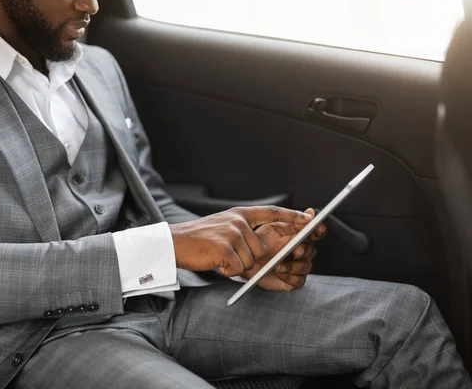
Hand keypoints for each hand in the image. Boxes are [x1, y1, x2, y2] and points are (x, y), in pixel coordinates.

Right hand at [170, 206, 312, 276]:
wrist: (174, 243)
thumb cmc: (199, 239)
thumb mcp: (223, 227)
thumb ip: (243, 231)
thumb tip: (264, 249)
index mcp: (239, 214)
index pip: (272, 212)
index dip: (291, 216)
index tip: (308, 219)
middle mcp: (238, 221)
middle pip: (262, 249)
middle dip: (248, 259)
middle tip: (227, 255)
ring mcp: (232, 234)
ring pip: (250, 261)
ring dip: (236, 266)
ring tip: (217, 256)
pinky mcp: (225, 249)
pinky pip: (238, 269)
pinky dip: (227, 271)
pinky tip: (214, 262)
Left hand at [241, 208, 325, 291]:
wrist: (247, 258)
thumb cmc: (259, 241)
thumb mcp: (273, 227)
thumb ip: (292, 220)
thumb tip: (310, 212)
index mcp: (298, 236)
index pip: (314, 233)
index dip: (319, 230)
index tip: (318, 228)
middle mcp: (301, 251)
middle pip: (311, 250)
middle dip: (304, 250)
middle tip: (296, 250)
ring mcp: (298, 266)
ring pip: (305, 266)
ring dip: (293, 266)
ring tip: (278, 264)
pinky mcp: (292, 280)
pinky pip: (298, 280)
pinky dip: (289, 276)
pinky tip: (279, 272)